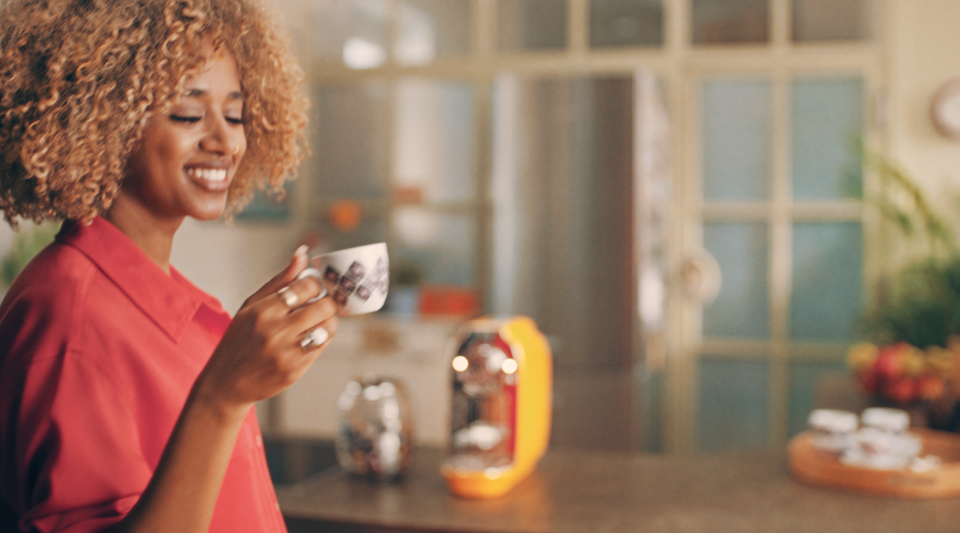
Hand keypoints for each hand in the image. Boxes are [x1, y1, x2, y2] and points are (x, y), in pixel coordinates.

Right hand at [194, 246, 338, 413]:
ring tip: (317, 321)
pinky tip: (309, 337)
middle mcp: (276, 330)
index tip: (314, 288)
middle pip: (324, 307)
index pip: (308, 285)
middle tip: (321, 304)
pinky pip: (321, 347)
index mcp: (264, 309)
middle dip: (327, 302)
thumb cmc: (239, 339)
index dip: (316, 284)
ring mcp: (287, 352)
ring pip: (328, 328)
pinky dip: (320, 339)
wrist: (226, 382)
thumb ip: (281, 280)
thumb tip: (303, 253)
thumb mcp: (252, 305)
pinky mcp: (295, 370)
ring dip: (328, 321)